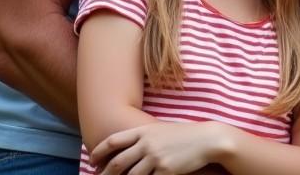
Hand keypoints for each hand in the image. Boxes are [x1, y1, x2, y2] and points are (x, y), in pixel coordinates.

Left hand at [91, 120, 224, 174]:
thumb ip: (144, 138)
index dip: (99, 151)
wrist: (207, 139)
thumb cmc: (184, 135)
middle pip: (117, 163)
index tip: (92, 161)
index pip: (114, 140)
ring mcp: (156, 158)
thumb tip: (125, 151)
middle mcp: (147, 144)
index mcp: (144, 131)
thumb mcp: (161, 130)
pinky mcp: (165, 171)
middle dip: (104, 174)